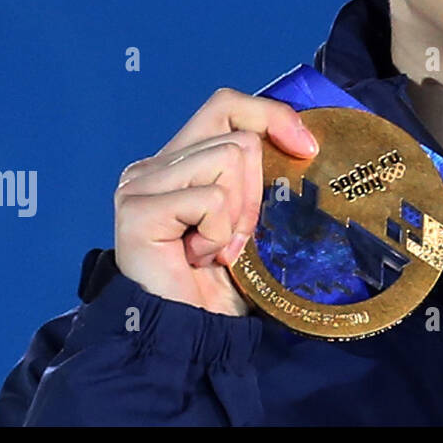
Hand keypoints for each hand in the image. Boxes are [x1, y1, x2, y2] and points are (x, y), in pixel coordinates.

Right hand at [113, 88, 318, 315]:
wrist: (190, 336)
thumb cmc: (222, 283)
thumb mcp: (251, 217)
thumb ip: (259, 174)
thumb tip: (305, 142)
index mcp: (177, 160)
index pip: (227, 106)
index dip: (271, 116)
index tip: (306, 148)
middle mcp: (152, 166)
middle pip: (237, 138)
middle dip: (256, 192)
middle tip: (237, 238)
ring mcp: (138, 185)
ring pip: (228, 160)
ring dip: (238, 216)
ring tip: (216, 250)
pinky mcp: (137, 210)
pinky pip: (210, 198)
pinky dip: (218, 234)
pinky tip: (198, 259)